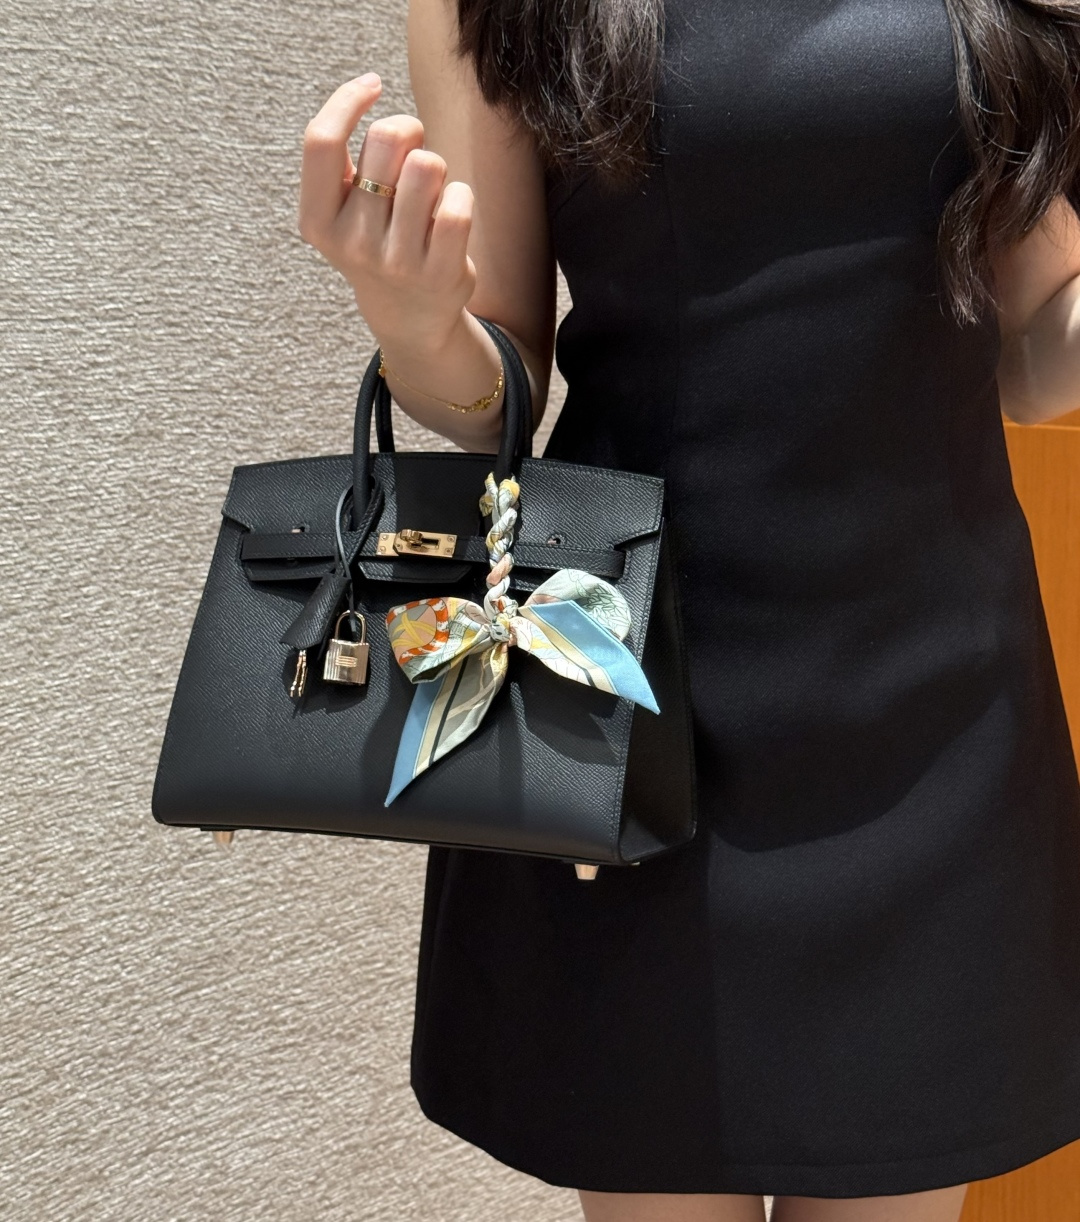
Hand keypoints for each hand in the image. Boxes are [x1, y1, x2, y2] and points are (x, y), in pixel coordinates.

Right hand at [298, 73, 477, 350]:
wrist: (409, 318)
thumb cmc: (377, 241)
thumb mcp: (343, 208)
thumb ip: (347, 157)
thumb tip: (368, 88)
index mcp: (318, 222)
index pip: (321, 142)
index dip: (347, 100)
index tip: (373, 84)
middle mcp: (354, 244)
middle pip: (386, 140)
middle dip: (407, 132)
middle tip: (412, 154)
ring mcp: (398, 261)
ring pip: (428, 165)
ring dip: (436, 167)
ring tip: (430, 193)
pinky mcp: (441, 273)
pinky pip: (459, 201)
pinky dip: (461, 196)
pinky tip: (450, 216)